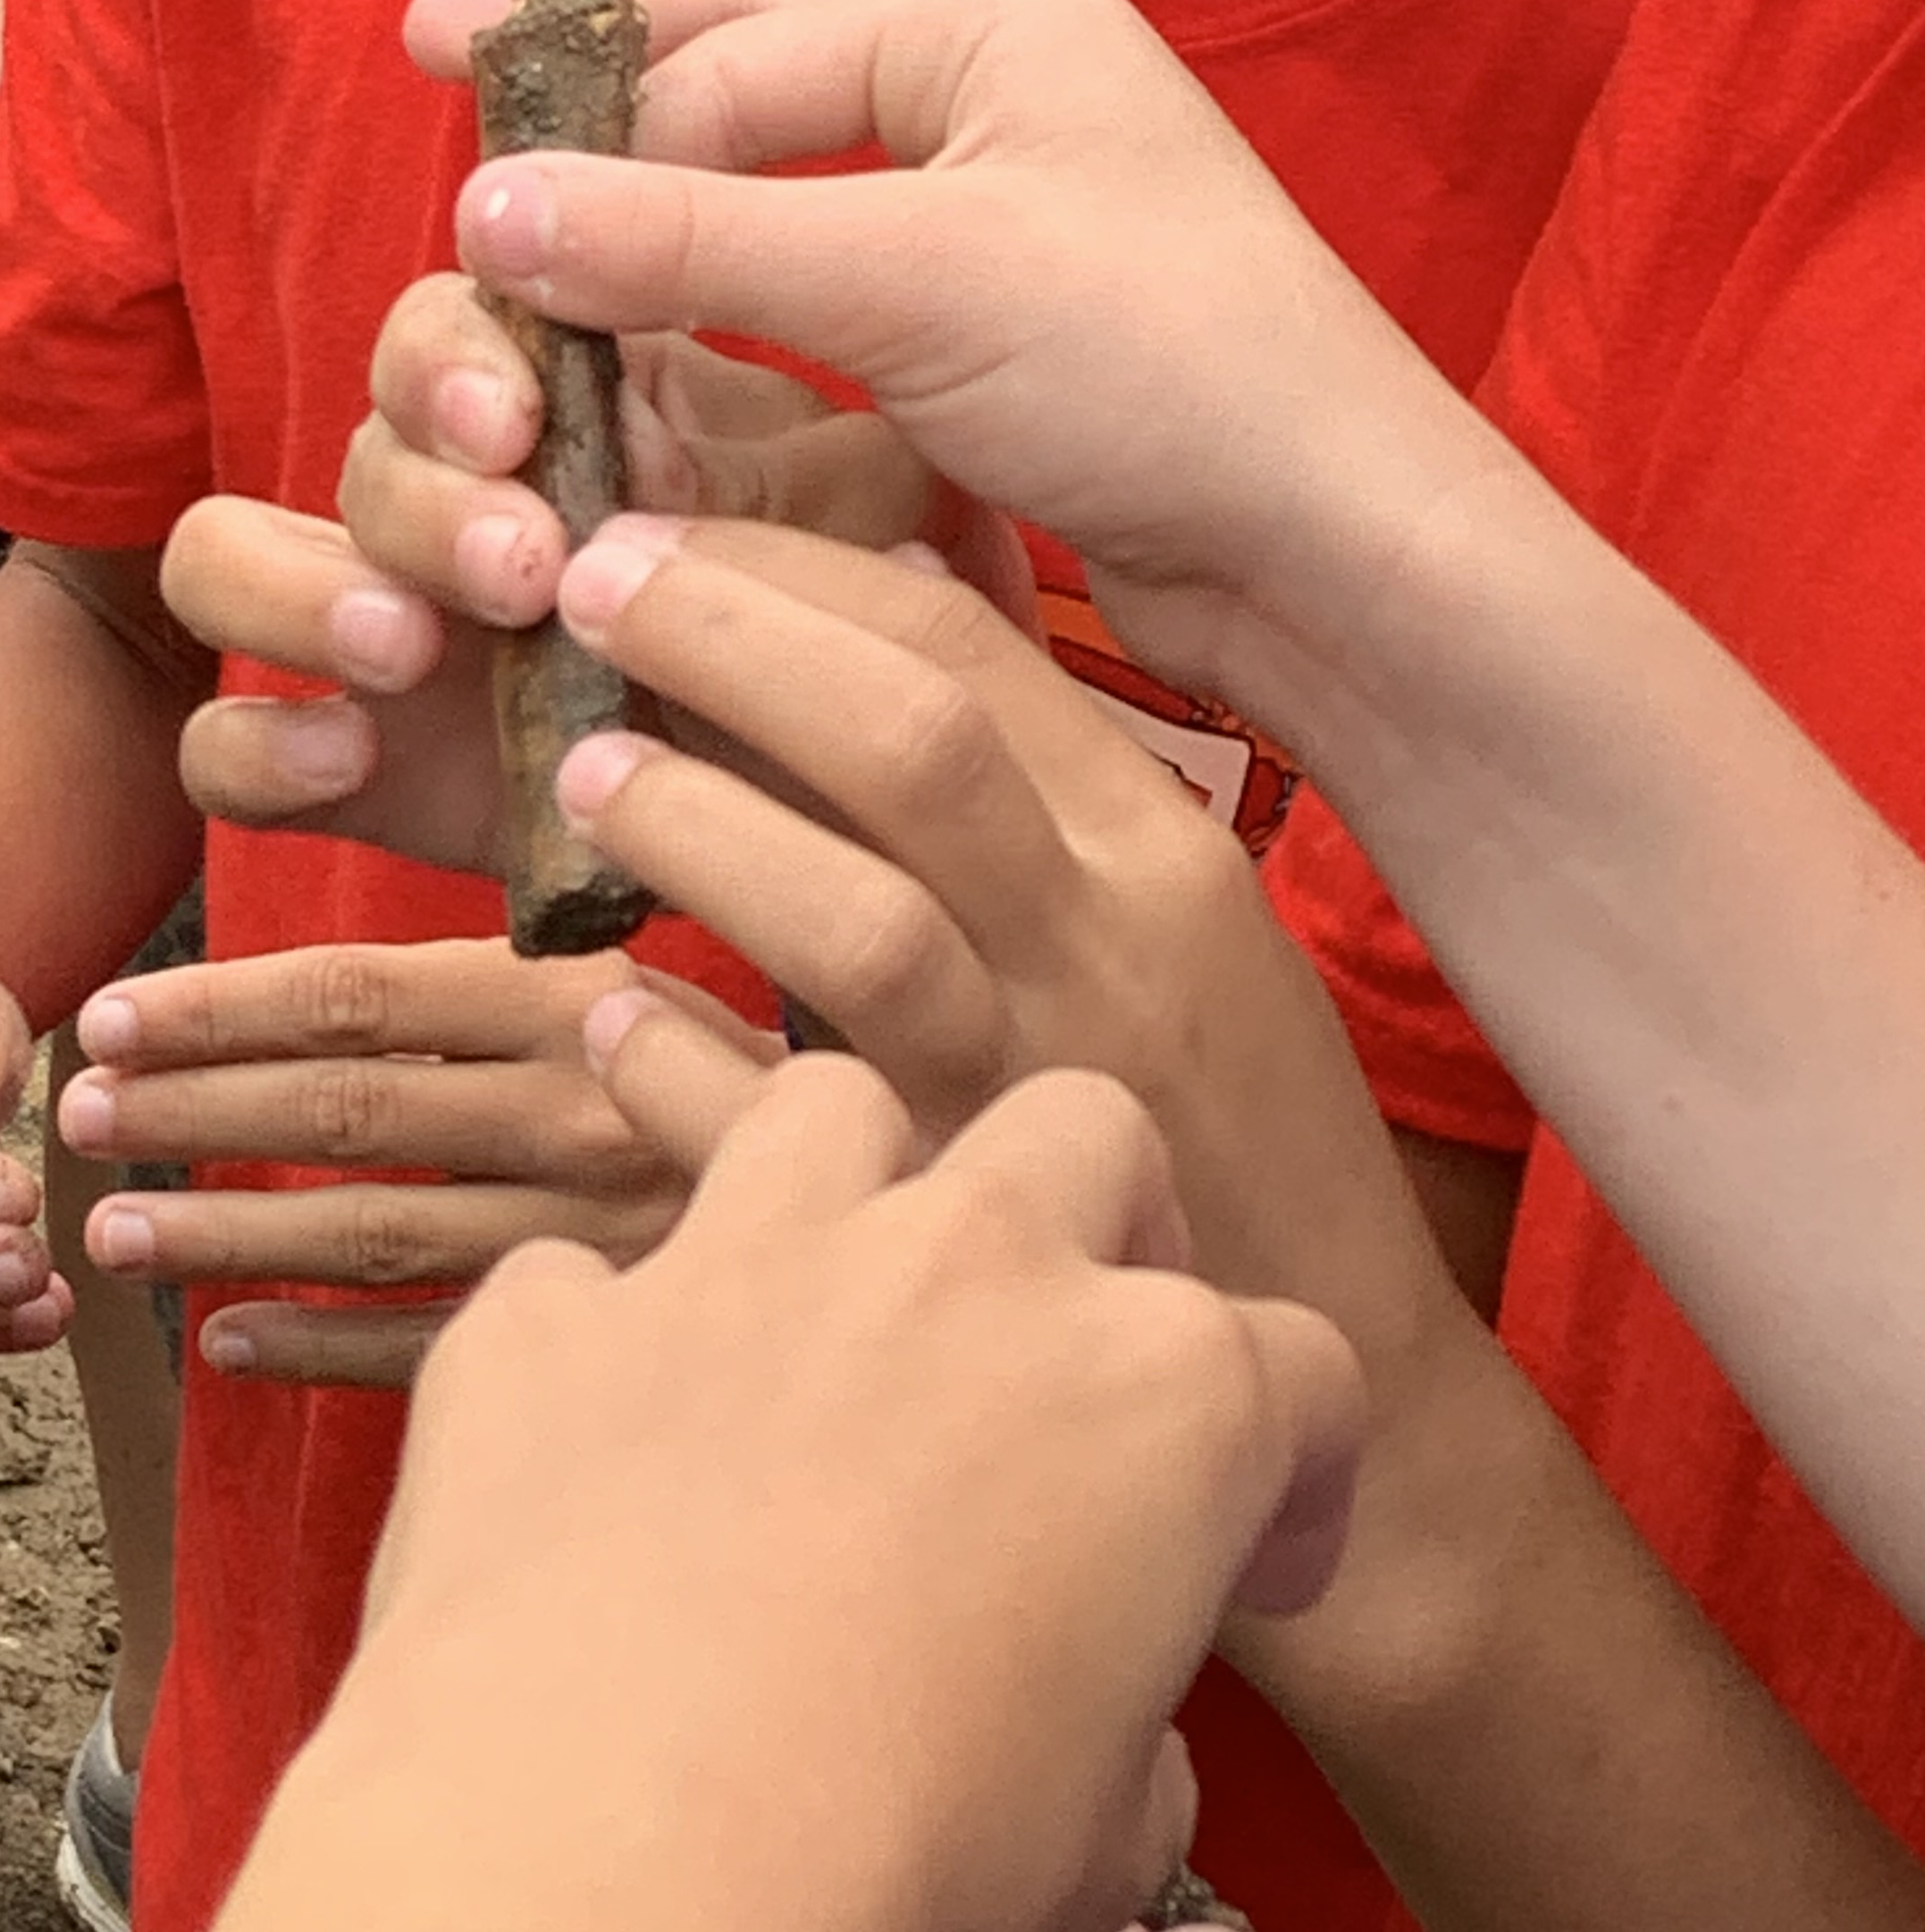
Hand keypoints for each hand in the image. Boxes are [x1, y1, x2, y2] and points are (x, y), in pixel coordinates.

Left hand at [56, 937, 769, 1385]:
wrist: (966, 1204)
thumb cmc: (815, 1082)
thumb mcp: (701, 982)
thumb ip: (551, 966)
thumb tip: (391, 963)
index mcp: (590, 1001)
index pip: (364, 996)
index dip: (220, 1007)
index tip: (110, 1015)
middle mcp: (581, 1115)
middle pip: (343, 1110)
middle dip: (191, 1112)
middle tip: (71, 1114)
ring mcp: (592, 1241)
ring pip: (367, 1232)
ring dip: (223, 1235)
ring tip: (110, 1232)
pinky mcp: (612, 1351)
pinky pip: (430, 1352)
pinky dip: (319, 1349)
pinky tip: (227, 1350)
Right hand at [162, 292, 1024, 861]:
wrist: (1022, 808)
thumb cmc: (990, 584)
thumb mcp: (900, 430)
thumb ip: (739, 339)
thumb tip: (553, 244)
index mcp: (609, 394)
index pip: (462, 314)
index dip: (454, 351)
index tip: (519, 419)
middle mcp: (492, 499)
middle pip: (357, 436)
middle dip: (413, 483)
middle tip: (519, 566)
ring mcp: (426, 639)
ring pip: (246, 560)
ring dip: (305, 587)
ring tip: (407, 649)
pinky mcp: (398, 780)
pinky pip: (241, 745)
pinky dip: (267, 742)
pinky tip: (351, 758)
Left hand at [363, 1050, 1364, 1931]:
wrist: (603, 1875)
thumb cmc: (895, 1880)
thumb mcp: (1100, 1853)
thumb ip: (1123, 1740)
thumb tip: (1086, 1737)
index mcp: (1162, 1398)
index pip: (1299, 1376)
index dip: (1294, 1476)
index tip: (1252, 1565)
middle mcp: (967, 1272)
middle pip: (1086, 1136)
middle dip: (1098, 1219)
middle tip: (1056, 1357)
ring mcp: (746, 1265)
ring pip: (830, 1110)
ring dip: (849, 1193)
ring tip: (831, 1322)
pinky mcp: (555, 1322)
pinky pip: (579, 1282)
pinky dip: (599, 1354)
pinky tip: (596, 1457)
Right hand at [403, 0, 1450, 708]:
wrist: (1335, 546)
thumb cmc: (1169, 377)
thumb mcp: (912, 284)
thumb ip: (692, 241)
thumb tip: (484, 215)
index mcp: (992, 21)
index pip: (733, 44)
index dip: (587, 118)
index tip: (461, 191)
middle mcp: (994, 83)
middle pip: (745, 29)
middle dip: (594, 37)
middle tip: (432, 43)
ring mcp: (997, 199)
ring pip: (776, 150)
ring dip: (650, 155)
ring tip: (514, 177)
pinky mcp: (993, 321)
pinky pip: (814, 262)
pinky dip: (716, 268)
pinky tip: (642, 298)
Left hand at [538, 519, 1451, 1340]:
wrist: (1354, 1404)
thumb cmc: (1231, 1134)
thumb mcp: (1172, 922)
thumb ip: (1044, 775)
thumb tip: (897, 588)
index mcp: (1162, 851)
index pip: (976, 648)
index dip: (795, 569)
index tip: (659, 527)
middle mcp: (1112, 951)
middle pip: (915, 742)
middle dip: (733, 640)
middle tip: (582, 590)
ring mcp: (1044, 1096)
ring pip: (864, 925)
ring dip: (701, 830)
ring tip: (576, 776)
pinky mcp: (971, 1238)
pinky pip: (801, 1130)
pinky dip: (683, 1067)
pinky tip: (609, 1022)